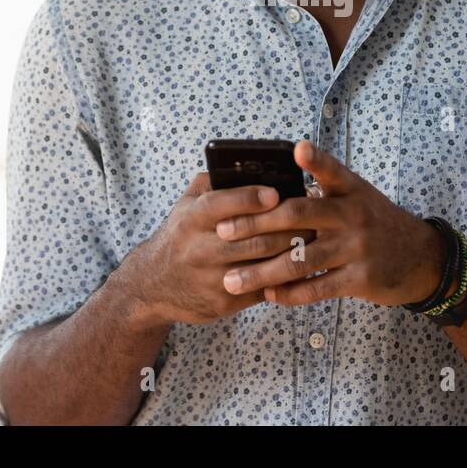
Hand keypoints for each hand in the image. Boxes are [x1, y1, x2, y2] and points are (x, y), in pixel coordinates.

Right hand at [127, 172, 317, 325]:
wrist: (154, 284)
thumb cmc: (180, 235)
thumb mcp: (186, 204)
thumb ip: (213, 182)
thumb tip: (248, 165)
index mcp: (191, 220)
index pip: (221, 205)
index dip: (249, 198)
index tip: (275, 193)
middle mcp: (200, 249)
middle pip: (252, 239)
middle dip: (287, 227)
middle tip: (312, 215)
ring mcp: (212, 279)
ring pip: (263, 265)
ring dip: (291, 251)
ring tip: (313, 237)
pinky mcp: (224, 302)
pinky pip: (263, 289)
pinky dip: (285, 277)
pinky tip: (300, 264)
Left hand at [212, 140, 449, 307]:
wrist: (420, 258)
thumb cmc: (376, 222)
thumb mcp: (358, 196)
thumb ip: (324, 188)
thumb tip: (275, 186)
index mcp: (351, 189)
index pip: (332, 170)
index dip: (315, 159)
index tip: (297, 148)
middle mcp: (354, 214)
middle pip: (299, 215)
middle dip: (256, 223)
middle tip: (223, 231)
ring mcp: (357, 247)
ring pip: (300, 259)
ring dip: (262, 271)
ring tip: (233, 279)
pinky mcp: (360, 278)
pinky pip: (317, 287)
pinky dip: (289, 293)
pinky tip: (267, 295)